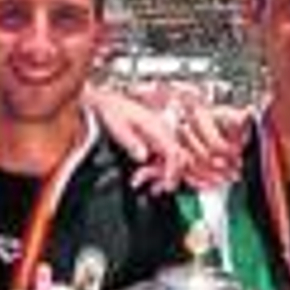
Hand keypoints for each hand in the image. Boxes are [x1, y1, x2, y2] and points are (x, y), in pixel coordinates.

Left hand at [85, 83, 243, 192]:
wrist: (108, 102)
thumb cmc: (113, 111)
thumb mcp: (118, 127)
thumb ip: (132, 142)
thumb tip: (143, 156)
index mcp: (157, 127)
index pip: (174, 152)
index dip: (173, 170)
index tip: (168, 184)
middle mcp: (163, 131)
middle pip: (180, 158)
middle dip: (171, 176)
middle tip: (158, 188)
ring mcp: (162, 136)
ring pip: (174, 160)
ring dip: (164, 174)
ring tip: (149, 184)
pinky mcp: (157, 140)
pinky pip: (166, 157)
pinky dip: (159, 170)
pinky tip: (147, 177)